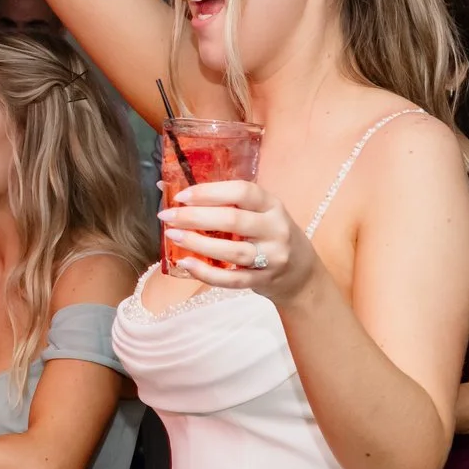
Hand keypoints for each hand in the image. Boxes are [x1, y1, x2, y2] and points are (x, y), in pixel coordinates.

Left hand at [161, 180, 316, 303]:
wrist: (301, 274)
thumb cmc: (270, 236)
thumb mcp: (260, 214)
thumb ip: (226, 204)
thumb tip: (169, 188)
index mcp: (272, 205)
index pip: (242, 192)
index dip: (210, 192)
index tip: (182, 195)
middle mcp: (276, 229)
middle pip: (234, 220)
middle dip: (196, 217)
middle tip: (168, 216)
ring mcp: (272, 257)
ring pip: (233, 251)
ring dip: (198, 243)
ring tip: (173, 237)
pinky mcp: (263, 281)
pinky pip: (232, 279)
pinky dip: (206, 273)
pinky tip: (186, 264)